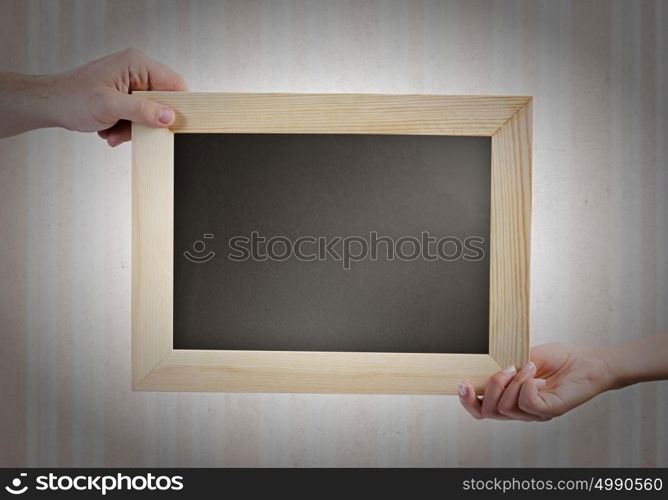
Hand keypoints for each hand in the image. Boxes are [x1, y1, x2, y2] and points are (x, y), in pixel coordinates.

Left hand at [0, 48, 186, 145]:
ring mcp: (131, 84)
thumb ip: (142, 110)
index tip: (174, 124)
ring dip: (134, 129)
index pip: (174, 83)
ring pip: (151, 113)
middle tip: (131, 131)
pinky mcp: (126, 97)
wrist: (49, 105)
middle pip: (163, 102)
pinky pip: (139, 117)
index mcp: (136, 63)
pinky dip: (127, 128)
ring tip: (113, 132)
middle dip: (147, 122)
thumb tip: (169, 116)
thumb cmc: (71, 98)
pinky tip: (110, 130)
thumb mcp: (110, 106)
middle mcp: (137, 71)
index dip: (178, 106)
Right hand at [458, 343, 613, 420]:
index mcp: (510, 399)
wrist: (588, 361)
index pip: (481, 410)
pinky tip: (536, 375)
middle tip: (504, 368)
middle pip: (488, 412)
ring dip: (513, 381)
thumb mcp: (522, 359)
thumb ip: (502, 365)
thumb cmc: (559, 359)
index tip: (462, 383)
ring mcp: (535, 414)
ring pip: (506, 407)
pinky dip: (526, 385)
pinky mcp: (549, 411)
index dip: (467, 401)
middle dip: (490, 388)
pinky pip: (526, 403)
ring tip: (528, 366)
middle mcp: (520, 411)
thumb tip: (482, 366)